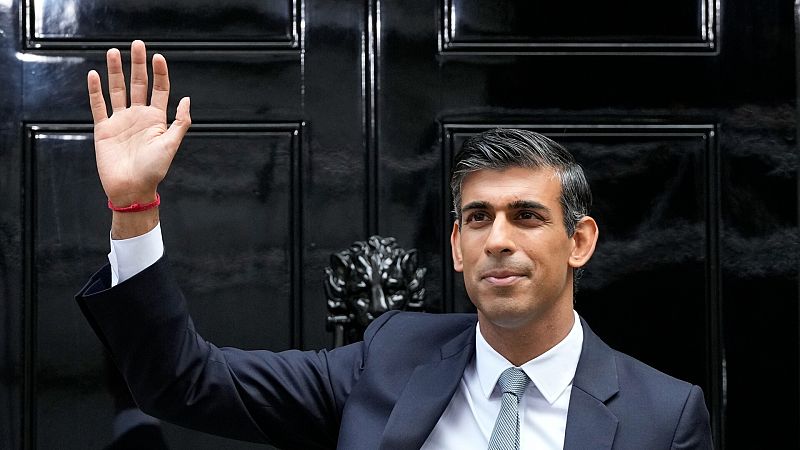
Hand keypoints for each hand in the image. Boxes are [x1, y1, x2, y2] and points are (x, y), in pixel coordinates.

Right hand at [87, 40, 190, 206]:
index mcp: (156, 119)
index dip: (159, 74)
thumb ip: (180, 122)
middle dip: (137, 64)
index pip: (159, 90)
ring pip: (117, 90)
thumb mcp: (171, 144)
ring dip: (115, 71)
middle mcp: (138, 116)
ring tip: (113, 52)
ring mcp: (120, 121)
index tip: (158, 57)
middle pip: (138, 84)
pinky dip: (95, 90)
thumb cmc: (154, 170)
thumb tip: (187, 98)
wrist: (132, 189)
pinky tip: (94, 74)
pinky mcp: (104, 128)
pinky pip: (98, 105)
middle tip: (137, 44)